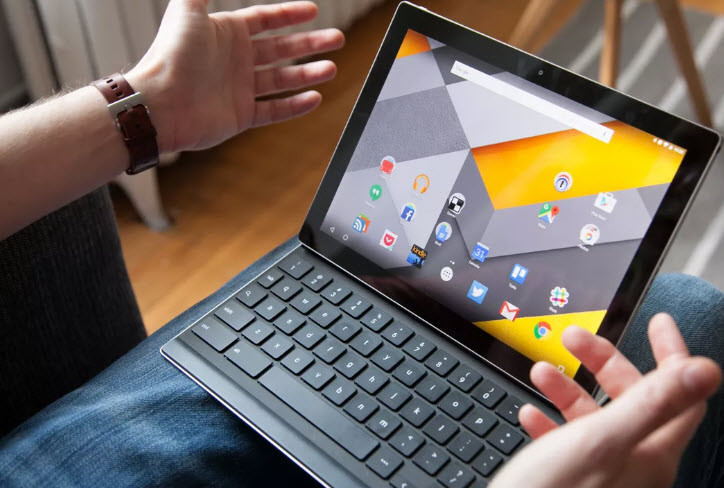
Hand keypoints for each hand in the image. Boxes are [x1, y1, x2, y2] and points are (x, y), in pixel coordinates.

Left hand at [126, 0, 343, 152]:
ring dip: (308, 73)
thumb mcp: (187, 8)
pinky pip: (273, 109)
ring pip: (282, 79)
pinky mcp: (240, 115)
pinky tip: (314, 98)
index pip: (265, 19)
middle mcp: (235, 60)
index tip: (313, 11)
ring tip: (331, 68)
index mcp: (226, 33)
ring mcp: (239, 88)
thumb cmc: (171, 55)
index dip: (290, 14)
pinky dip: (294, 106)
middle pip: (281, 49)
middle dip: (310, 43)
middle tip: (336, 40)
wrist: (160, 104)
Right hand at [491, 314, 720, 487]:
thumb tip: (704, 369)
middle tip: (575, 337)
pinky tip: (531, 415)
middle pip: (632, 397)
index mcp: (650, 451)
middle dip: (603, 361)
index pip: (681, 394)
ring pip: (595, 417)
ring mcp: (602, 472)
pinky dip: (550, 423)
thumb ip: (653, 402)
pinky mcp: (572, 480)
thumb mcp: (604, 440)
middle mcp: (632, 462)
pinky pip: (567, 443)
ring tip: (541, 372)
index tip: (657, 322)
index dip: (673, 353)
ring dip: (569, 389)